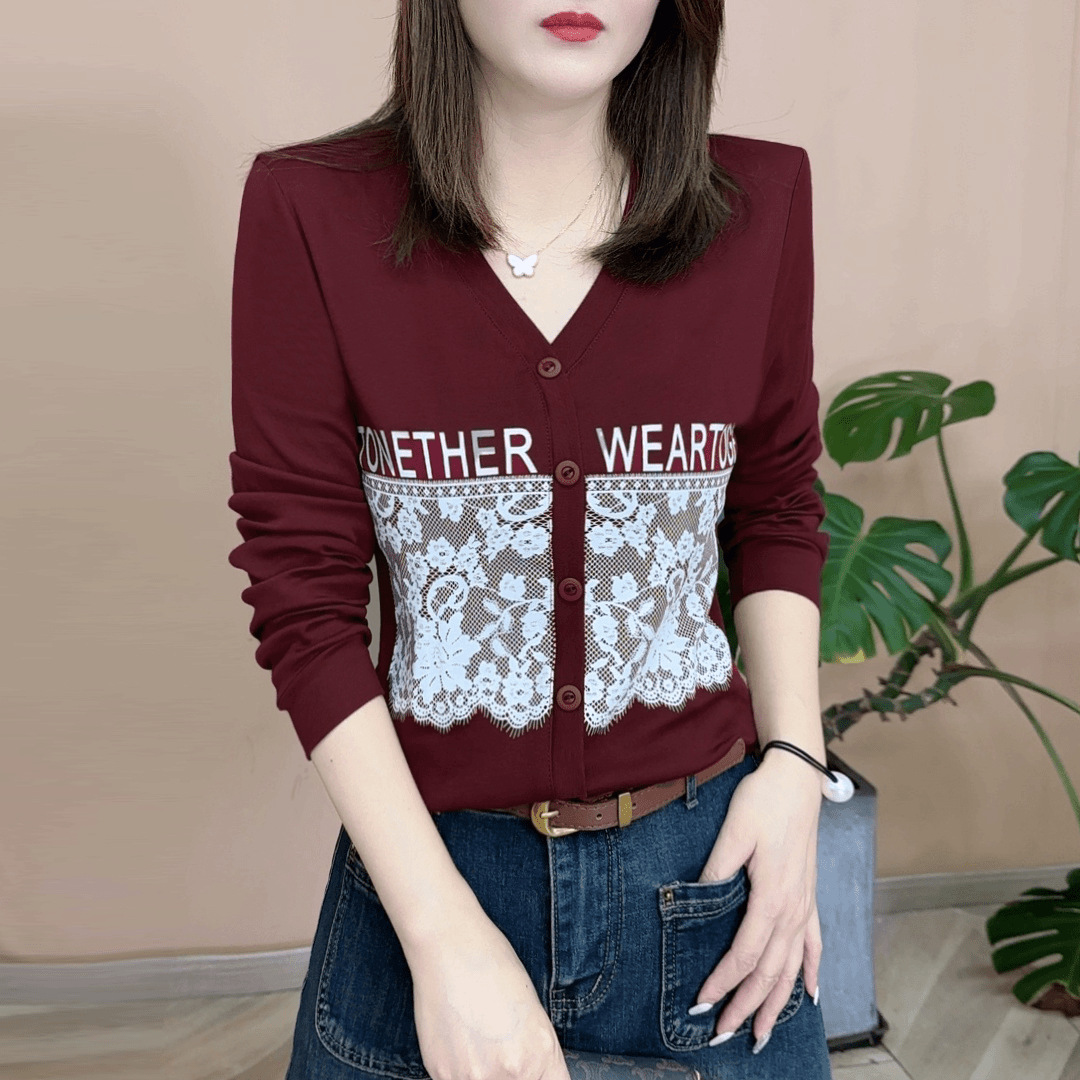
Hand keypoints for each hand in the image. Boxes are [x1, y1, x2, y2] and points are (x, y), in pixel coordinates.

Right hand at [404, 901, 571, 1079]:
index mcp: (541, 1052)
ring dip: (482, 1072)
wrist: (451, 947)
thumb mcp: (533, 1011)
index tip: (532, 1070)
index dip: (539, 1076)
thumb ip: (536, 1054)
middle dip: (511, 1072)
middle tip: (497, 1046)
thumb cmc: (493, 965)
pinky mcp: (443, 1074)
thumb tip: (531, 1075)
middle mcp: (512, 1070)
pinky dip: (459, 1068)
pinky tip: (459, 1038)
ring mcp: (476, 1077)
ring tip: (477, 1041)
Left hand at [691, 750, 823, 1051]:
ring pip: (793, 968)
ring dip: (777, 1004)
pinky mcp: (810, 896)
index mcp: (771, 897)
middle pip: (770, 972)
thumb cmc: (763, 801)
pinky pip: (815, 944)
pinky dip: (813, 972)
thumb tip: (698, 899)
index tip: (702, 1004)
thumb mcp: (733, 831)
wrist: (797, 779)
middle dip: (747, 1007)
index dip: (723, 983)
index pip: (745, 955)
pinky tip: (812, 994)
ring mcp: (805, 905)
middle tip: (724, 1036)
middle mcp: (793, 909)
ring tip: (763, 1034)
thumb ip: (716, 870)